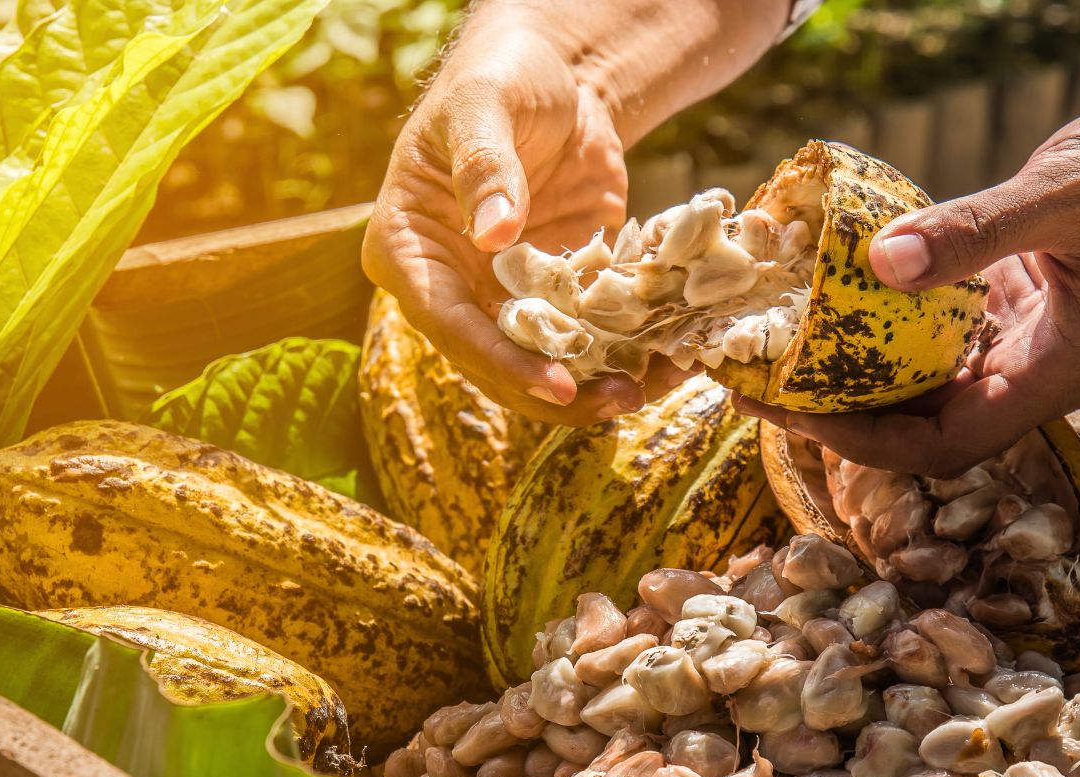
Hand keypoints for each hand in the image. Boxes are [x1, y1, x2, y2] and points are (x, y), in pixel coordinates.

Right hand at [361, 21, 678, 424]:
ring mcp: (504, 297)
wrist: (554, 75)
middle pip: (495, 365)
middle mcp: (450, 287)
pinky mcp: (557, 295)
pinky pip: (586, 338)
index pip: (449, 324)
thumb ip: (483, 165)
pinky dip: (625, 354)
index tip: (558, 384)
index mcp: (409, 249)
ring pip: (542, 364)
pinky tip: (670, 359)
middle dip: (557, 391)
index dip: (503, 361)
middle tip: (622, 399)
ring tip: (655, 386)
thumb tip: (492, 235)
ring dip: (596, 385)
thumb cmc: (500, 76)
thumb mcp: (484, 104)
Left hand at [739, 88, 1079, 476]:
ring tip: (778, 351)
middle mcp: (1030, 374)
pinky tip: (833, 304)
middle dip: (839, 415)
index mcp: (1051, 377)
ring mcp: (1018, 344)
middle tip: (758, 386)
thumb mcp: (1065, 196)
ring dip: (854, 375)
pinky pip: (933, 336)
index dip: (863, 441)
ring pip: (921, 385)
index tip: (794, 414)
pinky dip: (883, 327)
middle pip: (919, 427)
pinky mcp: (1008, 307)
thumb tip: (881, 261)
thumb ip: (977, 231)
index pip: (942, 446)